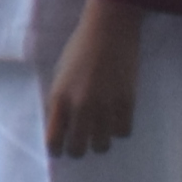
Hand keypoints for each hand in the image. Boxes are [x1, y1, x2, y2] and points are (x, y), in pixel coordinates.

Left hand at [44, 0, 144, 157]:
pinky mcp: (127, 102)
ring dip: (99, 142)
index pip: (54, 139)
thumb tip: (61, 127)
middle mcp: (81, 106)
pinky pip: (123, 132)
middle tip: (80, 145)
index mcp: (59, 98)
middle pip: (78, 148)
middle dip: (77, 150)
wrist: (108, 31)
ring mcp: (105, 105)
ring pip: (102, 145)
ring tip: (99, 133)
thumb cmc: (79, 50)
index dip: (56, 149)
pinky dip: (118, 130)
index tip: (59, 150)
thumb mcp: (60, 76)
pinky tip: (115, 121)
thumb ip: (59, 101)